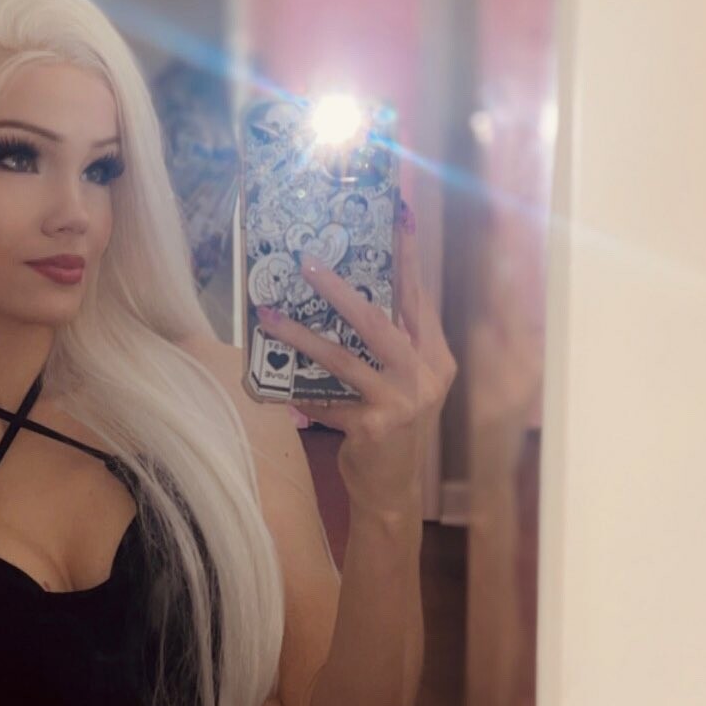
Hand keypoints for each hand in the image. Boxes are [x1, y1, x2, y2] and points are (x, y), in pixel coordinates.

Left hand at [256, 205, 456, 518]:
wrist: (392, 491)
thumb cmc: (390, 430)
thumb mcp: (399, 384)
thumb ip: (385, 347)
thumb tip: (342, 298)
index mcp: (434, 357)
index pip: (418, 298)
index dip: (407, 256)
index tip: (400, 214)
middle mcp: (426, 375)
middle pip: (381, 319)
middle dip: (342, 288)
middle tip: (309, 262)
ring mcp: (403, 402)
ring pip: (346, 357)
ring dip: (303, 335)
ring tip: (271, 316)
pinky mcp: (376, 427)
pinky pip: (327, 401)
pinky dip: (301, 393)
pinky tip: (276, 385)